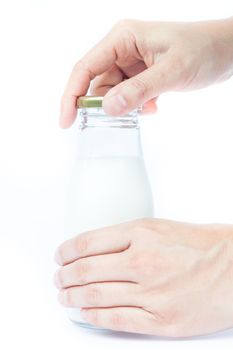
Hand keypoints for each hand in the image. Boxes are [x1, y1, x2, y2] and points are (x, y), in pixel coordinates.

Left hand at [54, 218, 232, 337]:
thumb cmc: (202, 244)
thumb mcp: (161, 227)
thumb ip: (129, 237)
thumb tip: (98, 248)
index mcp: (141, 233)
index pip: (88, 243)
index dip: (66, 251)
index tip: (60, 256)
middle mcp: (142, 261)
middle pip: (86, 270)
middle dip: (65, 276)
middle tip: (59, 279)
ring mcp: (151, 293)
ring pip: (96, 296)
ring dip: (73, 297)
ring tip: (64, 297)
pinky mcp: (161, 320)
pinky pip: (116, 319)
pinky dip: (94, 316)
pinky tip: (85, 313)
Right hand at [60, 17, 232, 127]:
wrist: (226, 52)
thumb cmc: (203, 50)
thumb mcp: (172, 71)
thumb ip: (140, 90)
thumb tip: (108, 109)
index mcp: (123, 38)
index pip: (85, 68)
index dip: (71, 95)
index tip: (66, 122)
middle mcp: (123, 49)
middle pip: (97, 83)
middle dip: (104, 105)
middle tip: (117, 121)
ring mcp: (132, 63)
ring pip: (113, 93)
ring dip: (126, 107)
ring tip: (149, 107)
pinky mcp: (141, 75)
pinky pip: (127, 96)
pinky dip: (136, 107)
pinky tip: (154, 106)